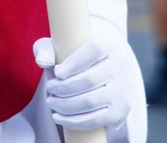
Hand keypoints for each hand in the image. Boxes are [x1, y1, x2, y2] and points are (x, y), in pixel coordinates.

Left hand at [32, 22, 134, 137]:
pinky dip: (75, 122)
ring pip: (91, 102)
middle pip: (90, 80)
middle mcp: (121, 65)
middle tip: (49, 88)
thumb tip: (43, 62)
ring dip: (65, 105)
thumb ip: (47, 48)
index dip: (73, 63)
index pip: (93, 51)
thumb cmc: (77, 55)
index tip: (56, 72)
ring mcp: (124, 89)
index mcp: (109, 43)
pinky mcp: (121, 110)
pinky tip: (59, 117)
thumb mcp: (61, 45)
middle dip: (63, 88)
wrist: (104, 70)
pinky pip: (97, 120)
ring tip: (51, 102)